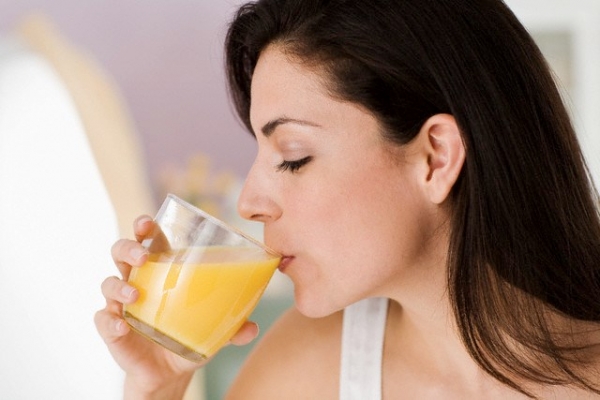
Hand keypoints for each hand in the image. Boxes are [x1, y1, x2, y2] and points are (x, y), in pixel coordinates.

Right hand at [95, 216, 259, 397]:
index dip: (144, 227)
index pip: (149, 239)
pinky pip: (103, 320)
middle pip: (121, 252)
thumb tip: (252, 329)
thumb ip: (233, 327)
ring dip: (119, 286)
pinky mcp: (112, 330)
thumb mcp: (214, 330)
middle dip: (129, 248)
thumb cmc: (188, 335)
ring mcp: (122, 305)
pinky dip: (109, 321)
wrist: (169, 372)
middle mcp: (138, 281)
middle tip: (144, 256)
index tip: (148, 223)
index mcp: (161, 270)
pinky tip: (122, 325)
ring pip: (109, 283)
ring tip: (135, 296)